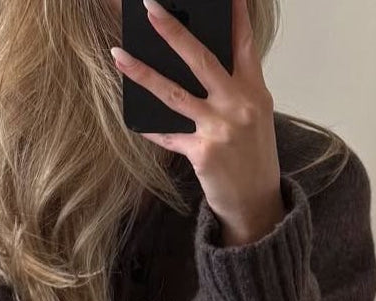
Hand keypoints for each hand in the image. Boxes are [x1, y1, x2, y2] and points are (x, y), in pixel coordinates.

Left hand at [112, 0, 285, 245]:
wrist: (257, 205)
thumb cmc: (253, 158)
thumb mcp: (255, 117)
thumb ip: (235, 89)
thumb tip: (202, 66)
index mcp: (255, 91)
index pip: (243, 44)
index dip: (234, 15)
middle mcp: (239, 105)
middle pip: (201, 59)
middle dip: (173, 31)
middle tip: (150, 9)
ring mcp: (220, 129)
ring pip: (174, 93)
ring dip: (143, 73)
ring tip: (119, 55)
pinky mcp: (202, 153)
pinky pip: (168, 135)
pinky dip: (151, 128)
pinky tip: (134, 119)